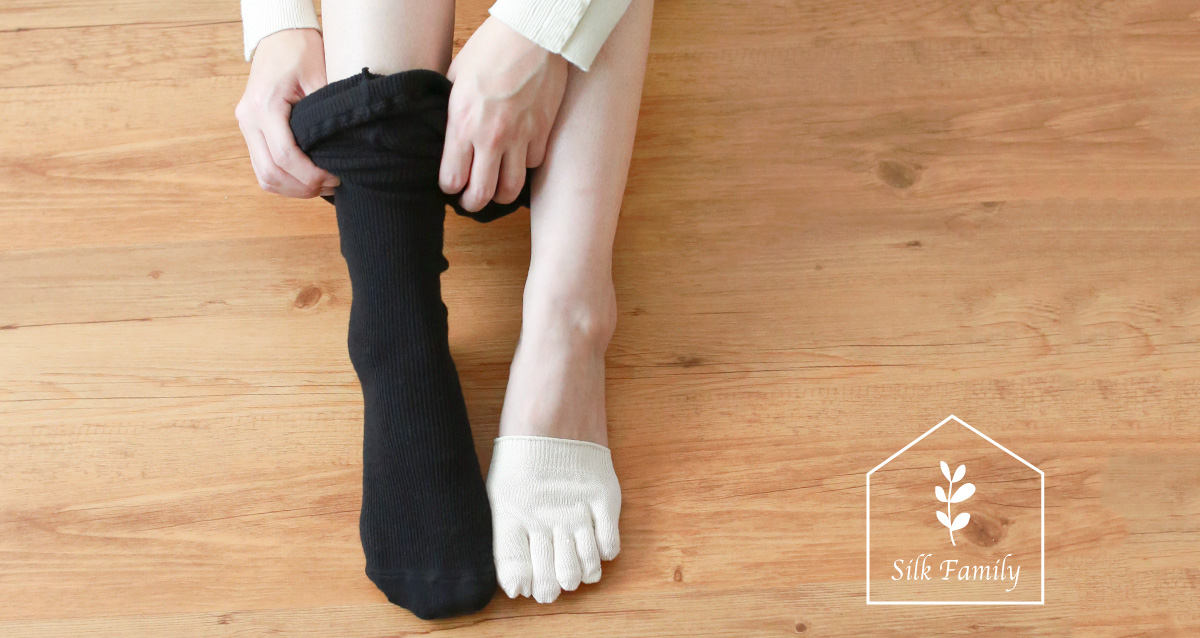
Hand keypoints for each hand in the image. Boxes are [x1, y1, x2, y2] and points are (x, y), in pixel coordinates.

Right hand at [235, 29, 338, 198]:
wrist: (280, 36)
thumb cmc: (301, 51)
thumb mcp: (321, 76)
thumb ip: (327, 113)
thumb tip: (346, 148)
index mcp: (264, 106)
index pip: (284, 156)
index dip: (310, 175)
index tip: (335, 177)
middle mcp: (248, 119)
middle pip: (270, 173)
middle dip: (303, 188)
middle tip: (332, 185)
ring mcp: (245, 126)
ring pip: (263, 176)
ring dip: (292, 189)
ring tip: (322, 186)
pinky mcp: (250, 130)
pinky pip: (262, 167)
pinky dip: (283, 180)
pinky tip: (306, 179)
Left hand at [440, 17, 568, 210]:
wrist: (532, 36)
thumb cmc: (491, 50)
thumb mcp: (455, 77)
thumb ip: (451, 110)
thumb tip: (445, 132)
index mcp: (463, 123)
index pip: (452, 179)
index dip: (449, 188)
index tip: (451, 185)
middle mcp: (491, 137)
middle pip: (481, 194)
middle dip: (472, 204)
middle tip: (470, 201)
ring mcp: (520, 137)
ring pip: (511, 189)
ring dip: (501, 194)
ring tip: (496, 189)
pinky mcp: (542, 132)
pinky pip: (533, 164)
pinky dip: (525, 166)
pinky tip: (519, 158)